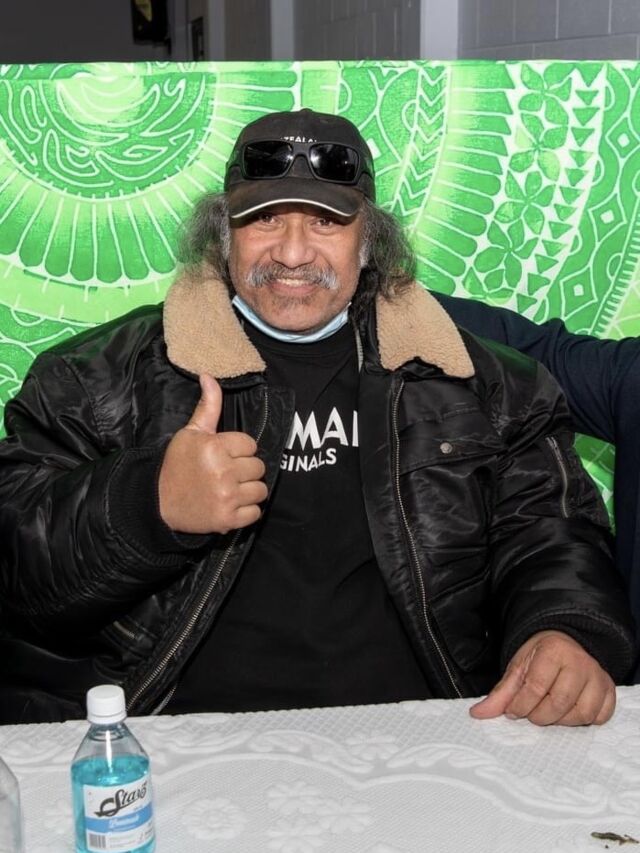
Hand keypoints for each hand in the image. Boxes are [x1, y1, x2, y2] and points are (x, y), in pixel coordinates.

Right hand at [158, 373, 267, 533]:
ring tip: (231, 489)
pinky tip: (231, 504)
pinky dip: (247, 511)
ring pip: (260, 489)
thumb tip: (209, 376)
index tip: (224, 456)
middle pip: (258, 467)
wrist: (158, 503)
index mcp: (215, 447)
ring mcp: (227, 497)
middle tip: (226, 474)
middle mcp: (223, 472)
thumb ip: (208, 406)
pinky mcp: (228, 519)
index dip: (239, 450)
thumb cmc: (177, 465)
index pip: (250, 444)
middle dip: (245, 470)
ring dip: (249, 490)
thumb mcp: (191, 433)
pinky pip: (256, 512)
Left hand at [469, 630, 614, 725]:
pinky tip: (569, 712)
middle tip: (531, 713)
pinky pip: (600, 716)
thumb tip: (477, 714)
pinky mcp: (609, 689)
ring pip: (581, 714)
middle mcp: (580, 661)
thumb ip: (500, 693)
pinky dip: (584, 721)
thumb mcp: (518, 668)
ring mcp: (598, 676)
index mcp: (553, 650)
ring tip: (548, 712)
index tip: (513, 711)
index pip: (536, 687)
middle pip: (559, 703)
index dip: (521, 705)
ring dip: (561, 721)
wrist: (566, 643)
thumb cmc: (539, 657)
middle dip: (539, 716)